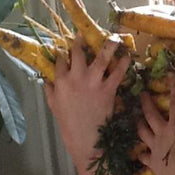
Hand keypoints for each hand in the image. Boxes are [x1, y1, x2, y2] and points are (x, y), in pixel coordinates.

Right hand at [44, 36, 130, 161]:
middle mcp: (76, 77)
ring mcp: (93, 82)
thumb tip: (46, 80)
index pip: (61, 60)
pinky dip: (124, 64)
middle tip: (84, 33)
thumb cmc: (68, 126)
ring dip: (108, 45)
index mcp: (61, 81)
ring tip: (113, 37)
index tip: (65, 47)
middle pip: (79, 53)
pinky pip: (118, 72)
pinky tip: (128, 57)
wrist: (86, 140)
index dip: (63, 52)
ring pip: (102, 57)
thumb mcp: (54, 107)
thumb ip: (50, 91)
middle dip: (81, 41)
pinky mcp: (108, 89)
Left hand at [136, 72, 174, 174]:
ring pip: (142, 132)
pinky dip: (142, 153)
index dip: (173, 87)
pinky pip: (144, 156)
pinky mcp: (152, 163)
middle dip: (146, 102)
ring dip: (140, 124)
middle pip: (150, 114)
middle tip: (142, 93)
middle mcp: (162, 134)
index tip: (169, 74)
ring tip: (137, 118)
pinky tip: (140, 152)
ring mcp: (154, 149)